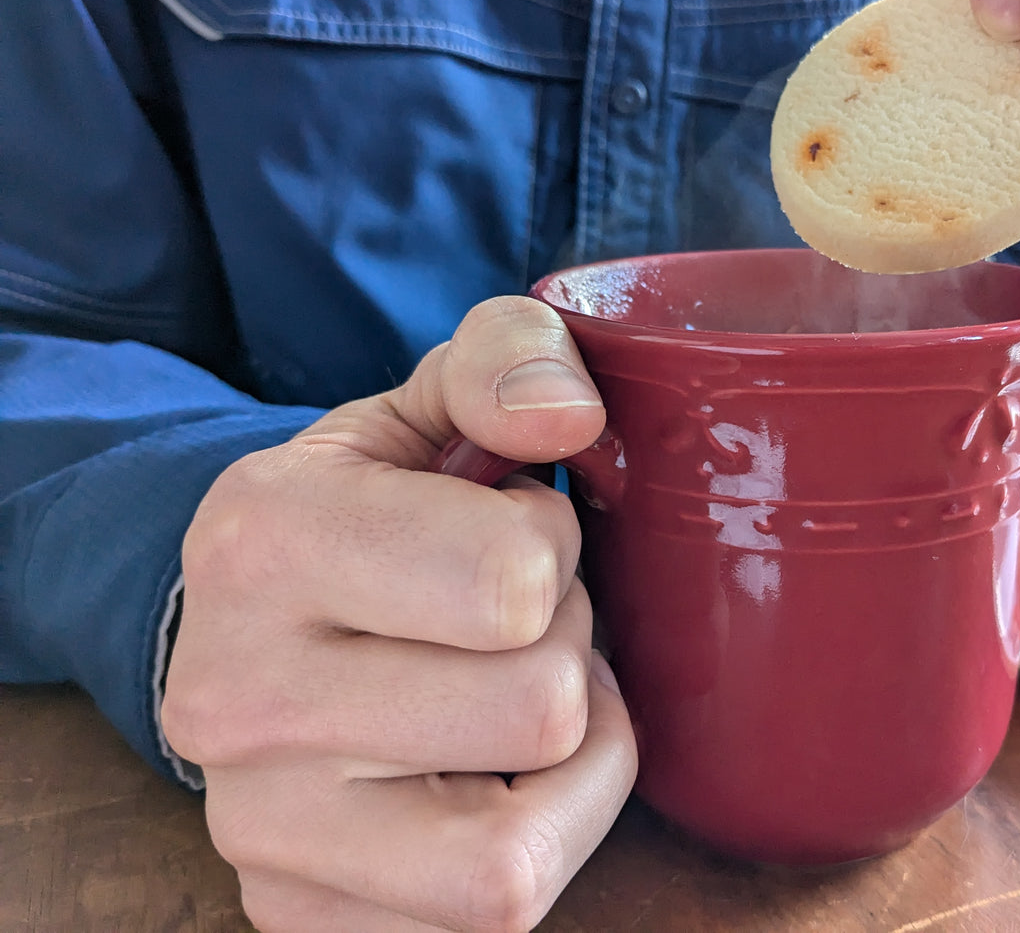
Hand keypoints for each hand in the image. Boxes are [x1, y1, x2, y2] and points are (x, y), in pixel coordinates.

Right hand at [162, 297, 636, 931]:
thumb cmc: (376, 508)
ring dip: (561, 760)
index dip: (554, 546)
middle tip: (513, 622)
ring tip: (513, 696)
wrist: (262, 621)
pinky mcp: (292, 913)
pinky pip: (487, 914)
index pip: (517, 579)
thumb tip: (570, 416)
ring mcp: (256, 825)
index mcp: (263, 536)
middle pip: (537, 709)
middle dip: (565, 649)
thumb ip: (511, 358)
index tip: (507, 533)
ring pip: (515, 854)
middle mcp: (232, 695)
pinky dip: (533, 841)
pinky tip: (490, 774)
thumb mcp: (431, 402)